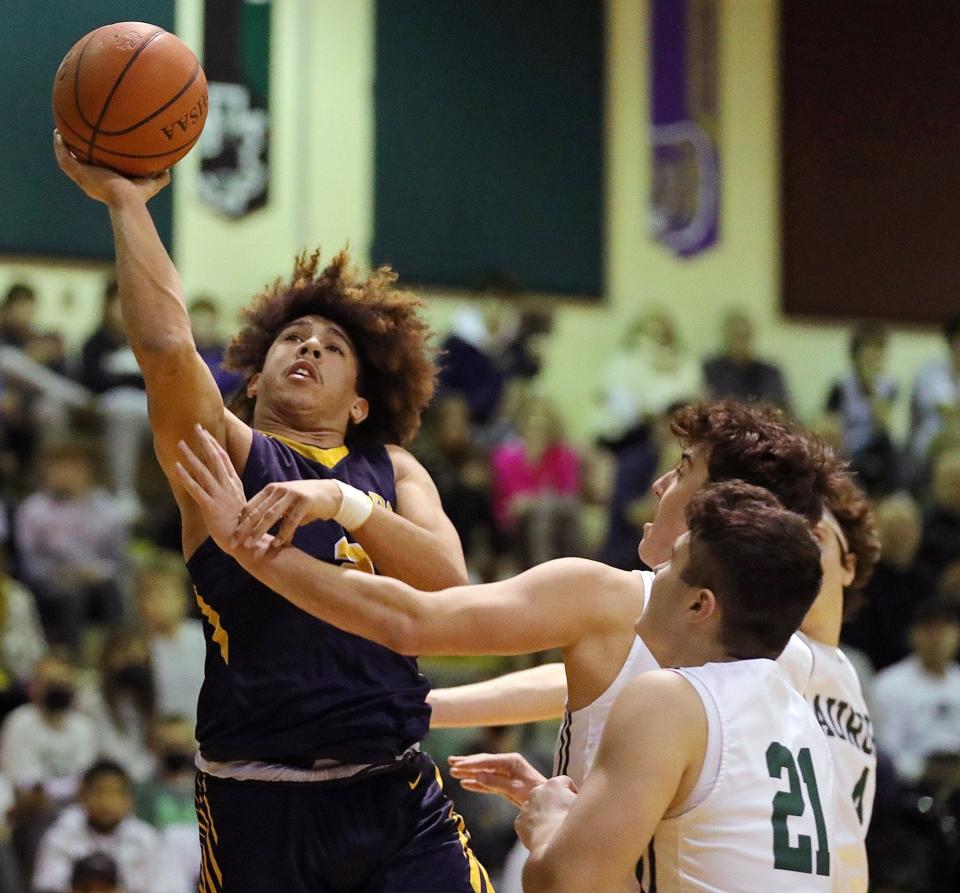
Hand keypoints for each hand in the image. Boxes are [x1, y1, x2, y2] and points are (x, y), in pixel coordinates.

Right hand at [54, 129, 168, 204]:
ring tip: (60, 134)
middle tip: (74, 140)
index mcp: (105, 184)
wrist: (126, 201)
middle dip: (76, 153)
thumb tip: (171, 169)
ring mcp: (83, 179)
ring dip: (63, 148)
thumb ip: (160, 176)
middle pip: (80, 165)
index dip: (94, 162)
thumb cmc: (139, 197)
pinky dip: (59, 147)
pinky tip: (59, 134)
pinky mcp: (79, 174)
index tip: (95, 151)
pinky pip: (64, 159)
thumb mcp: (151, 183)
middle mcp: (91, 182)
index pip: (97, 171)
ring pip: (67, 162)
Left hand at [175, 426, 270, 555]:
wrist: (246, 543)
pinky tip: (176, 467)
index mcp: (235, 484)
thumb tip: (222, 486)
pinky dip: (185, 476)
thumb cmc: (242, 526)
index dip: (214, 445)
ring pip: (203, 470)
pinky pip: (195, 488)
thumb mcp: (238, 504)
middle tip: (196, 426)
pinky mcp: (210, 506)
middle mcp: (227, 486)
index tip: (207, 433)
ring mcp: (219, 495)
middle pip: (215, 458)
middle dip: (205, 441)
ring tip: (180, 443)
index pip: (224, 459)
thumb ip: (230, 492)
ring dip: (191, 455)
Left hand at [232, 479, 342, 548]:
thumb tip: (250, 530)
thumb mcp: (283, 504)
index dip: (239, 522)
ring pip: (271, 515)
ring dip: (259, 531)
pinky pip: (291, 520)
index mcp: (270, 490)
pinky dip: (284, 533)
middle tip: (234, 543)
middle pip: (257, 512)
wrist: (330, 494)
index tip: (231, 537)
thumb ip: (269, 512)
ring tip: (250, 544)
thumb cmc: (303, 502)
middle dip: (244, 529)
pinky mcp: (305, 501)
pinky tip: (278, 544)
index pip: (249, 506)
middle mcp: (278, 490)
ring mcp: (292, 494)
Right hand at [448, 752, 546, 807]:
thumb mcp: (516, 788)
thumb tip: (478, 775)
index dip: (471, 763)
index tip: (458, 764)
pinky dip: (477, 783)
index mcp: (511, 761)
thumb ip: (496, 782)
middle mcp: (507, 764)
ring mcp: (505, 774)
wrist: (547, 801)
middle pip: (483, 763)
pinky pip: (488, 782)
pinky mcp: (505, 784)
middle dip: (467, 764)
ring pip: (484, 772)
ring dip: (469, 772)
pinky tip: (465, 783)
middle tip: (450, 763)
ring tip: (453, 771)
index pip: (487, 761)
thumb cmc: (535, 793)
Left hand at [515, 775, 577, 849]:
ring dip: (544, 814)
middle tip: (565, 817)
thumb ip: (583, 799)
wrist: (554, 848)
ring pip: (537, 807)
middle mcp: (537, 791)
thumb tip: (584, 800)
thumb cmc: (572, 826)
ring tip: (554, 829)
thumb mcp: (585, 807)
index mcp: (554, 784)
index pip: (565, 782)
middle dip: (556, 802)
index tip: (577, 803)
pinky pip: (528, 821)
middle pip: (549, 794)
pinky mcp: (520, 822)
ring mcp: (526, 806)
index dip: (572, 792)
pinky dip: (534, 827)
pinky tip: (544, 835)